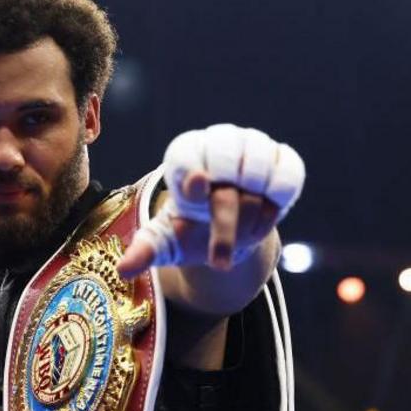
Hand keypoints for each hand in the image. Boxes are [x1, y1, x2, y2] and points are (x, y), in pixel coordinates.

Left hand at [118, 124, 304, 277]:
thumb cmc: (191, 227)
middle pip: (226, 177)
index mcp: (184, 153)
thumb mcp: (167, 240)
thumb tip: (123, 270)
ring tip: (241, 237)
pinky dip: (277, 205)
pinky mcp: (281, 156)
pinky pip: (286, 179)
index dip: (192, 170)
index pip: (186, 154)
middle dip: (224, 226)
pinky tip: (265, 216)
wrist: (231, 223)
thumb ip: (146, 250)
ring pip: (259, 183)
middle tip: (219, 262)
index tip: (196, 187)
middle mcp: (218, 140)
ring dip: (251, 221)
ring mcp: (252, 144)